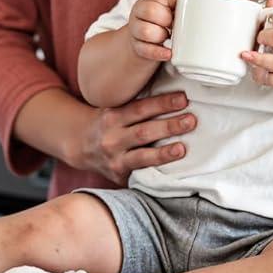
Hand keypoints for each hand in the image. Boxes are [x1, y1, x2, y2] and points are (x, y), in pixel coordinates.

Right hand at [76, 89, 196, 186]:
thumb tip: (176, 96)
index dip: (162, 103)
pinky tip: (174, 173)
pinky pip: (140, 175)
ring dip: (164, 153)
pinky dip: (157, 173)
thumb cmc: (108, 123)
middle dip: (169, 126)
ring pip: (142, 157)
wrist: (80, 145)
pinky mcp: (120, 176)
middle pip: (144, 132)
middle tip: (191, 121)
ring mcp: (115, 159)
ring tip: (183, 148)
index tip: (183, 99)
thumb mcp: (115, 109)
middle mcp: (112, 138)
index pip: (140, 108)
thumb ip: (138, 107)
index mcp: (113, 117)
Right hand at [127, 0, 175, 62]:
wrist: (143, 40)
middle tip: (172, 25)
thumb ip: (173, 2)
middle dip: (166, 19)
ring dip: (161, 35)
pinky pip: (146, 50)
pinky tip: (169, 53)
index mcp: (146, 1)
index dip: (170, 4)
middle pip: (150, 12)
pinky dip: (160, 52)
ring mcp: (135, 30)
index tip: (176, 11)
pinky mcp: (137, 47)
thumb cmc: (159, 22)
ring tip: (168, 37)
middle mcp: (137, 13)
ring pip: (146, 31)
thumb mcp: (164, 9)